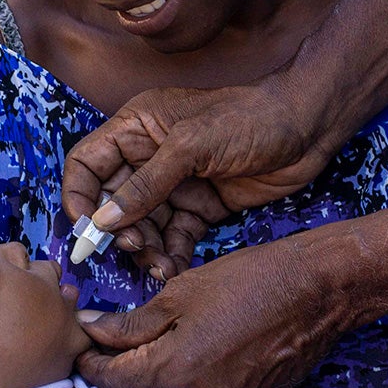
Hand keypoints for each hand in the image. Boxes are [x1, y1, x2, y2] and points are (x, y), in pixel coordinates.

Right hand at [62, 79, 328, 275]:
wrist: (310, 128)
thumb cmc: (248, 118)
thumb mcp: (190, 147)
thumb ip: (146, 185)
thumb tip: (103, 222)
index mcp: (135, 129)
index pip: (87, 164)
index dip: (78, 196)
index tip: (85, 229)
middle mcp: (147, 157)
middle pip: (112, 202)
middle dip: (119, 231)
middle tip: (135, 248)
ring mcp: (174, 184)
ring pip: (142, 226)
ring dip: (146, 249)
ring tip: (159, 267)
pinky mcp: (200, 207)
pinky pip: (174, 236)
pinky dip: (171, 255)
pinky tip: (174, 269)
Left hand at [75, 234, 345, 387]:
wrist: (318, 292)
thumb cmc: (248, 282)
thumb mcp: (178, 294)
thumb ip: (130, 323)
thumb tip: (89, 329)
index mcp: (175, 371)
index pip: (112, 382)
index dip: (90, 365)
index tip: (79, 347)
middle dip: (112, 377)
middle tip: (100, 349)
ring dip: (142, 387)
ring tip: (133, 354)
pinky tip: (171, 363)